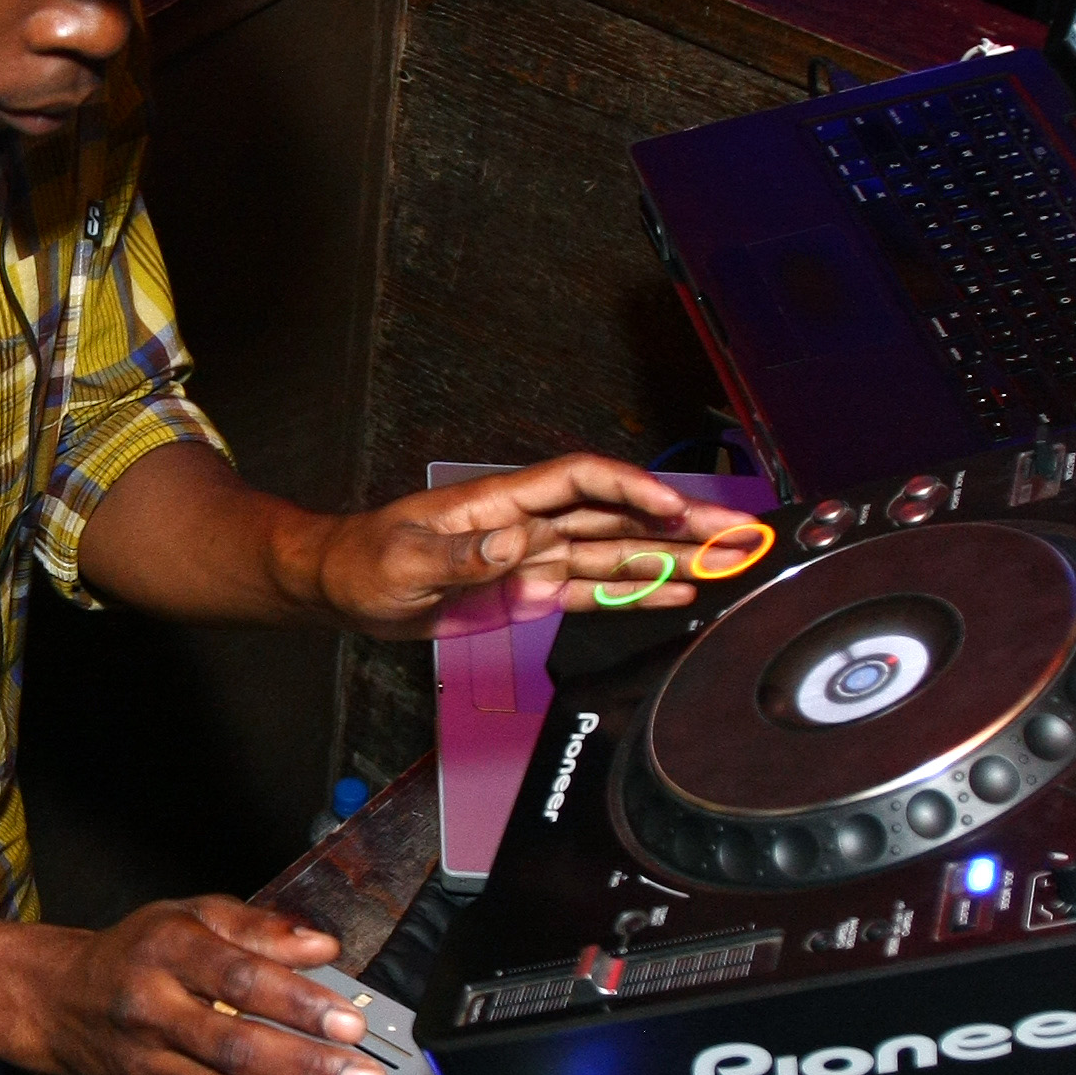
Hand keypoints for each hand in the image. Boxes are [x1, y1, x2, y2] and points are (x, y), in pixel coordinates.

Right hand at [21, 898, 391, 1074]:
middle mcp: (152, 1015)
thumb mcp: (192, 916)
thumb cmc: (136, 954)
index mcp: (165, 955)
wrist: (59, 1002)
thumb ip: (259, 928)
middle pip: (237, 1051)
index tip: (349, 1022)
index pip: (237, 981)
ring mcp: (149, 1071)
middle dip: (310, 1070)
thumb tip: (322, 946)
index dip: (297, 1004)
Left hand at [314, 454, 764, 638]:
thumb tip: (517, 546)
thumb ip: (462, 557)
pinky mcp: (529, 592)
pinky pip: (591, 589)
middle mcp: (528, 524)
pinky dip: (635, 590)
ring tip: (725, 563)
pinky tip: (676, 593)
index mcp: (500, 503)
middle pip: (614, 514)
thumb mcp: (403, 562)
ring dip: (669, 556)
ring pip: (614, 551)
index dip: (630, 488)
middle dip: (675, 521)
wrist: (343, 587)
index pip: (580, 482)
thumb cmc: (364, 562)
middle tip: (733, 534)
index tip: (672, 505)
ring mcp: (533, 558)